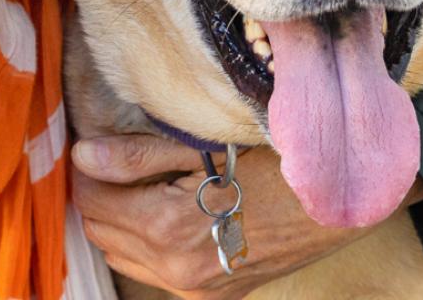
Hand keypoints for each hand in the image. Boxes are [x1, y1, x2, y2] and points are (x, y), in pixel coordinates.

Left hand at [72, 134, 422, 299]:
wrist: (338, 201)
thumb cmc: (279, 162)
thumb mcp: (210, 149)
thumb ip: (142, 156)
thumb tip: (83, 154)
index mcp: (171, 230)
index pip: (97, 199)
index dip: (86, 166)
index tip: (89, 138)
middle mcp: (176, 272)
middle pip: (103, 230)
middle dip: (95, 191)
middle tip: (106, 155)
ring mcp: (194, 290)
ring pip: (121, 255)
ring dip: (114, 218)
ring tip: (126, 180)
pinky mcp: (210, 296)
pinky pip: (150, 271)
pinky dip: (137, 241)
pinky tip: (152, 211)